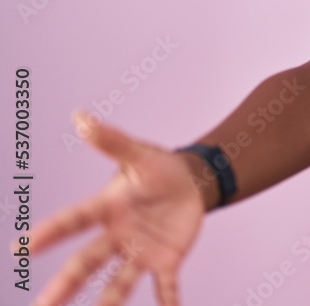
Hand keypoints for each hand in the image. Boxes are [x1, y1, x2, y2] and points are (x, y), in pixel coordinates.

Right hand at [13, 112, 206, 304]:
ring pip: (119, 282)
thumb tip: (80, 117)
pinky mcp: (166, 260)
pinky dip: (167, 302)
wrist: (191, 183)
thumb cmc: (158, 168)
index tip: (23, 248)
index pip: (74, 220)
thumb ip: (112, 141)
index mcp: (107, 208)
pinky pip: (165, 286)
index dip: (50, 233)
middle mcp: (117, 236)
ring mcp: (140, 251)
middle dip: (64, 286)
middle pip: (86, 262)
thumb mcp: (139, 154)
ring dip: (108, 303)